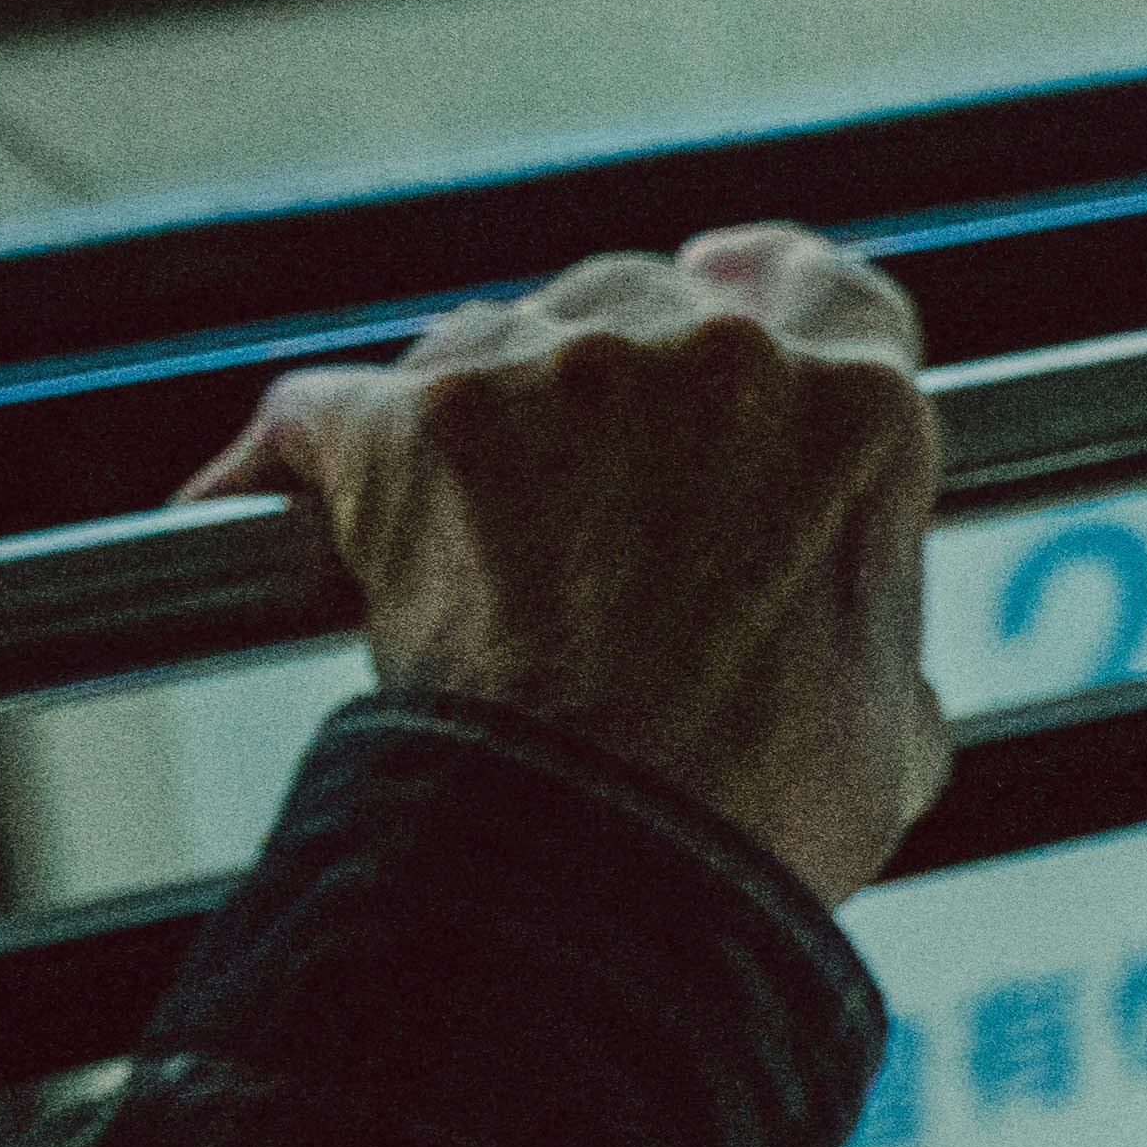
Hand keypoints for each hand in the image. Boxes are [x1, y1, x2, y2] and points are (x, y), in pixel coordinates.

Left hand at [181, 231, 945, 911]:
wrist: (606, 857)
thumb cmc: (755, 812)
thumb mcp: (888, 725)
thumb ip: (862, 632)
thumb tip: (840, 663)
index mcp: (857, 411)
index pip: (816, 289)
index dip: (762, 295)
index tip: (723, 292)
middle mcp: (716, 357)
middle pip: (642, 299)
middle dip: (611, 373)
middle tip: (582, 475)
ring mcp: (556, 373)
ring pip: (492, 337)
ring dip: (475, 412)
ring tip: (459, 526)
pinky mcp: (410, 422)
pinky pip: (316, 413)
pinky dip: (289, 466)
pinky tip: (258, 507)